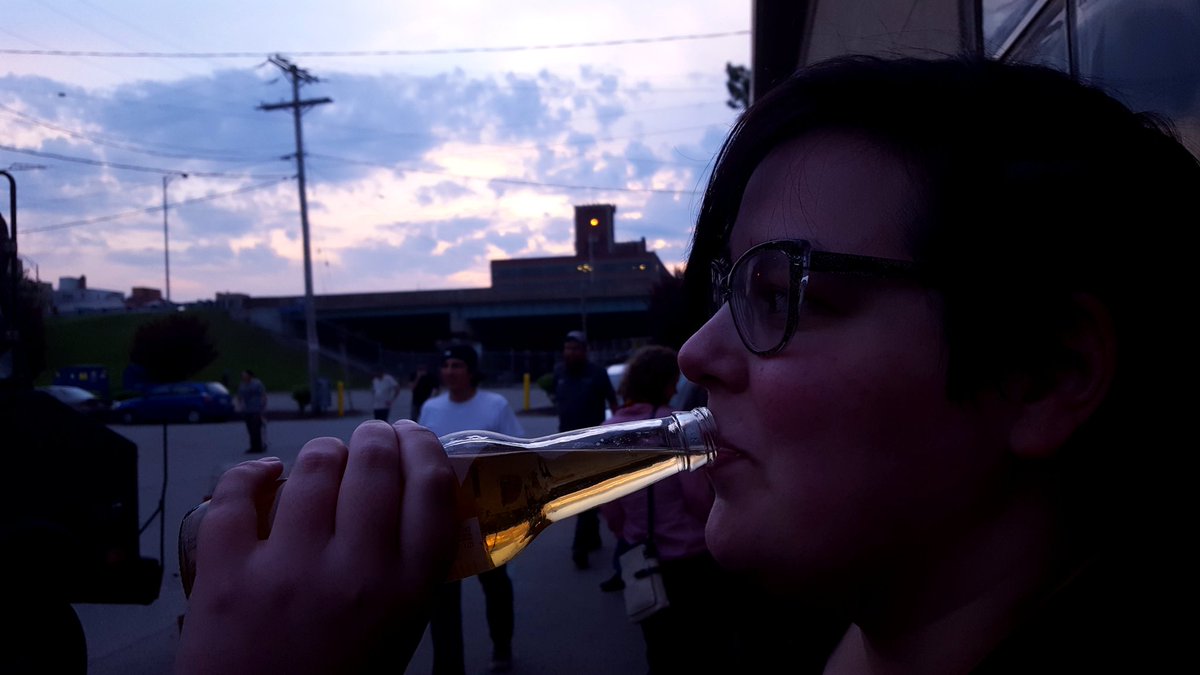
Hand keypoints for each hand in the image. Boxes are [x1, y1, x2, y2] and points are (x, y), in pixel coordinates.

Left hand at [175, 420, 457, 674]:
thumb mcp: (401, 632)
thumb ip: (411, 571)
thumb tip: (414, 501)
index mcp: (407, 590)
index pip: (432, 489)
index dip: (425, 448)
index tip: (414, 439)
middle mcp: (355, 571)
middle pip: (376, 464)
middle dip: (377, 437)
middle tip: (373, 438)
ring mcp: (288, 569)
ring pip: (314, 466)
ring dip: (325, 452)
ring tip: (326, 458)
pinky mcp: (226, 573)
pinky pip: (237, 492)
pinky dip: (252, 472)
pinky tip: (265, 473)